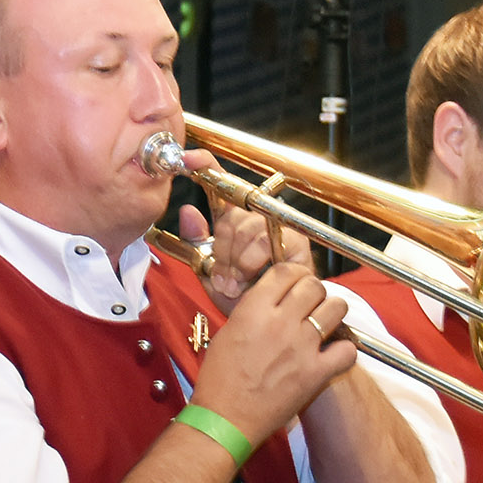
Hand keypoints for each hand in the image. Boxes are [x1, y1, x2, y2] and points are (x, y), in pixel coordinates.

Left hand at [179, 166, 294, 307]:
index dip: (204, 166)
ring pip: (248, 230)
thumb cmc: (242, 297)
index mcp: (233, 219)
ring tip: (234, 284)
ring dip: (236, 262)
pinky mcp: (295, 240)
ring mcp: (277, 226)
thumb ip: (197, 243)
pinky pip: (266, 243)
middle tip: (220, 278)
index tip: (188, 159)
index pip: (220, 183)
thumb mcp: (209, 272)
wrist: (269, 323)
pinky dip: (252, 264)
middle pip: (232, 216)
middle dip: (221, 251)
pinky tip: (250, 281)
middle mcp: (256, 217)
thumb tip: (187, 212)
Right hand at [189, 261, 355, 444]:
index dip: (295, 274)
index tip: (296, 282)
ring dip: (332, 312)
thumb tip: (271, 300)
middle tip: (310, 303)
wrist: (226, 420)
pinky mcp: (316, 373)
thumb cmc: (219, 381)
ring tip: (324, 322)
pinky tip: (333, 354)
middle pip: (313, 285)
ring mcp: (301, 347)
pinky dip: (344, 350)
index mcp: (253, 310)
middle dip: (313, 291)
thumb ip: (251, 311)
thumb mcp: (226, 333)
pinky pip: (347, 350)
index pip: (286, 271)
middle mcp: (280, 323)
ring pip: (335, 308)